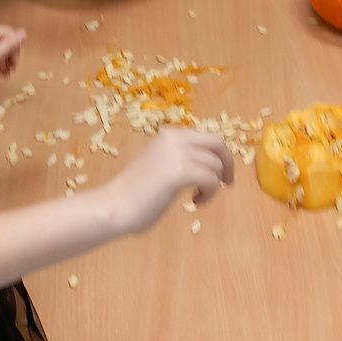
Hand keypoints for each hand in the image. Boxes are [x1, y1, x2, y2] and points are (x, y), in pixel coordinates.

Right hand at [105, 128, 233, 235]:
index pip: (207, 137)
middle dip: (227, 163)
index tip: (220, 174)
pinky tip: (194, 202)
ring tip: (197, 198)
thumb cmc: (133, 192)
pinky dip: (209, 194)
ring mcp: (177, 153)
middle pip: (217, 143)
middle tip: (227, 182)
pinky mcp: (180, 172)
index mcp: (169, 135)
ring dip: (213, 185)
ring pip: (215, 165)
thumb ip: (179, 158)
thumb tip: (206, 163)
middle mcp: (174, 138)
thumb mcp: (160, 164)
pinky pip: (211, 180)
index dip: (218, 155)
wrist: (114, 206)